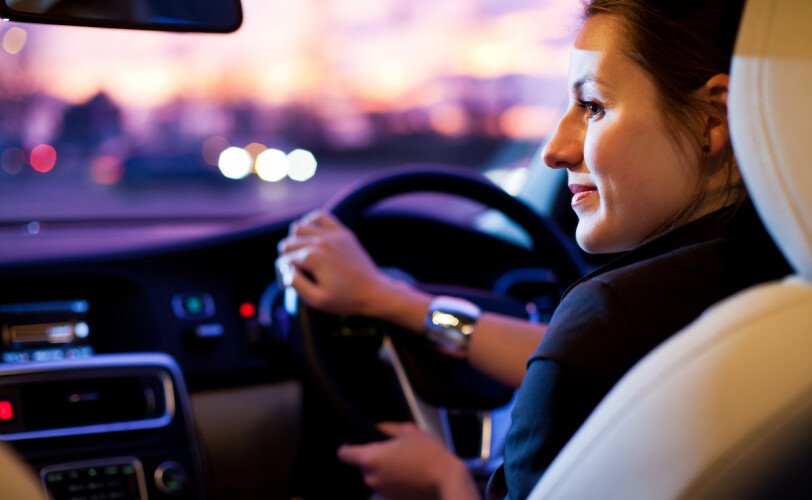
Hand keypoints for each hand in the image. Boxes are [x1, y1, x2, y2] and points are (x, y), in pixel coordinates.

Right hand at [276, 211, 394, 315]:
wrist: (374, 292)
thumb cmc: (345, 299)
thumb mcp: (317, 300)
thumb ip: (295, 283)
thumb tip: (285, 269)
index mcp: (312, 257)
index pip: (283, 261)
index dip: (283, 275)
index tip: (290, 287)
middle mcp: (321, 241)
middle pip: (288, 243)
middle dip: (287, 259)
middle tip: (296, 274)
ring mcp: (332, 234)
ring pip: (299, 227)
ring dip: (296, 241)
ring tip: (302, 257)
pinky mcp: (342, 232)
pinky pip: (319, 216)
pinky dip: (311, 223)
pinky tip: (312, 237)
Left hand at [337, 422, 477, 499]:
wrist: (446, 480)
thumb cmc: (428, 453)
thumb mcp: (410, 431)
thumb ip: (388, 428)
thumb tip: (378, 427)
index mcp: (370, 457)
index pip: (344, 454)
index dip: (347, 447)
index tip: (353, 444)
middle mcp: (370, 476)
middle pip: (362, 465)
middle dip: (373, 458)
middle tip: (392, 451)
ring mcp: (381, 491)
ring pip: (375, 476)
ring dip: (384, 470)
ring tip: (405, 462)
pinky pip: (387, 486)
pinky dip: (393, 481)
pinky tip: (410, 474)